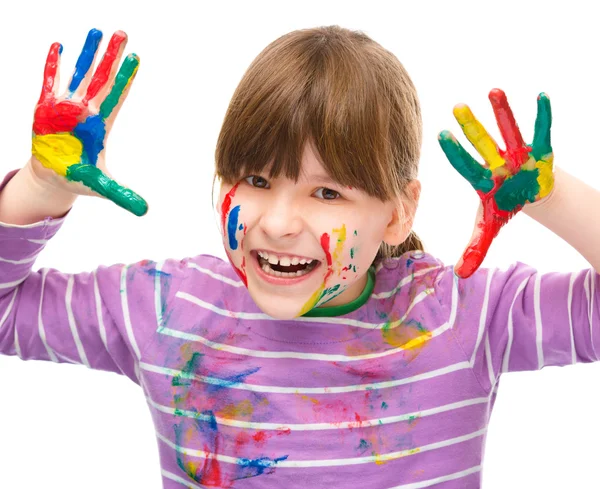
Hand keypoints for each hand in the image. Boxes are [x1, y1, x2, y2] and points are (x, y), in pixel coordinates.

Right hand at [31, 28, 147, 215]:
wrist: (53, 177)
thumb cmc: (78, 178)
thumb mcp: (100, 186)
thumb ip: (121, 195)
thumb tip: (146, 211)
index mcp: (100, 126)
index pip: (116, 97)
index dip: (125, 78)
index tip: (136, 58)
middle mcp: (85, 111)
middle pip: (101, 79)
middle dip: (111, 57)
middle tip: (123, 33)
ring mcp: (65, 107)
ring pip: (78, 74)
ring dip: (87, 54)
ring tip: (97, 31)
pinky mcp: (44, 108)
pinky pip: (49, 82)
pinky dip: (53, 66)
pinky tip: (59, 46)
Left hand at [438, 89, 552, 277]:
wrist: (526, 193)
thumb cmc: (504, 206)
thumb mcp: (489, 228)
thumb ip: (475, 248)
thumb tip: (459, 275)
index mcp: (482, 179)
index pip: (465, 165)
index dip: (455, 152)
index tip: (440, 136)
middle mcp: (496, 162)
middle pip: (482, 143)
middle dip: (471, 127)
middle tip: (456, 106)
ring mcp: (517, 153)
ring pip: (508, 130)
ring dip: (502, 112)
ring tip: (493, 90)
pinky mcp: (539, 150)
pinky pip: (542, 131)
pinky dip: (542, 116)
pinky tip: (540, 96)